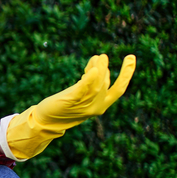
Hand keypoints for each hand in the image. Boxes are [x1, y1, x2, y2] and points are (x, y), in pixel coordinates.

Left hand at [6, 54, 135, 159]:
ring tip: (98, 57)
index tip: (131, 57)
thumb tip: (100, 67)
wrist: (45, 121)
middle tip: (103, 56)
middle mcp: (95, 108)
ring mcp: (83, 106)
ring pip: (96, 86)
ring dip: (99, 70)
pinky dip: (88, 80)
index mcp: (101, 106)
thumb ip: (92, 84)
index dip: (127, 74)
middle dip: (106, 69)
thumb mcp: (82, 95)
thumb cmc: (64, 106)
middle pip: (105, 85)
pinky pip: (82, 91)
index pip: (119, 90)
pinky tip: (91, 70)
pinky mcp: (70, 102)